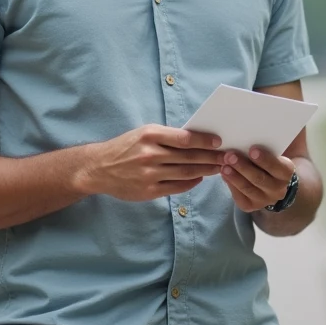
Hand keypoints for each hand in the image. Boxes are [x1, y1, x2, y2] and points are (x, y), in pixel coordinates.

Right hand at [79, 125, 223, 201]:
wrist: (99, 168)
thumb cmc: (125, 147)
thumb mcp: (143, 133)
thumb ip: (167, 136)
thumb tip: (195, 139)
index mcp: (150, 135)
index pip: (185, 138)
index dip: (204, 141)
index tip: (218, 142)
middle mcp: (150, 154)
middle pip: (189, 157)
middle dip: (211, 157)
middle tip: (226, 157)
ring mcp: (150, 174)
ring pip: (186, 172)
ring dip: (206, 170)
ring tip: (218, 168)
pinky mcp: (149, 191)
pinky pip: (177, 187)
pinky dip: (191, 182)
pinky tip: (200, 178)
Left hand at [220, 146, 294, 212]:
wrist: (276, 185)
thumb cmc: (270, 160)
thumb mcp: (274, 152)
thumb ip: (266, 143)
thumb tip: (249, 124)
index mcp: (286, 172)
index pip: (277, 166)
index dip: (265, 159)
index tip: (252, 149)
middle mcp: (278, 189)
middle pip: (259, 178)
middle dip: (243, 166)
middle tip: (229, 155)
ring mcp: (264, 200)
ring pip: (248, 188)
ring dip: (234, 176)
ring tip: (223, 165)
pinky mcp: (250, 206)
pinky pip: (239, 195)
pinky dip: (230, 184)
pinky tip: (223, 173)